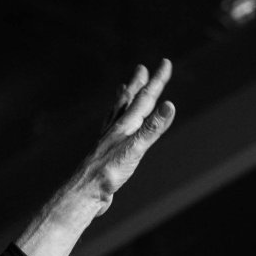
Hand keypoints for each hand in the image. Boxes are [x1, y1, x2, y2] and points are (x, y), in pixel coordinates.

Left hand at [63, 59, 175, 215]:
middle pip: (128, 101)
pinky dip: (113, 121)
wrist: (85, 193)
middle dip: (138, 85)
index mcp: (125, 125)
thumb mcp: (135, 148)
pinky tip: (112, 128)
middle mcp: (116, 129)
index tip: (165, 62)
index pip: (145, 98)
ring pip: (117, 114)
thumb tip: (170, 104)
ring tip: (123, 89)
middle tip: (141, 68)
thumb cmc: (109, 172)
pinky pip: (110, 130)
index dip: (157, 80)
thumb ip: (153, 127)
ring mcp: (108, 140)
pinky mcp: (105, 154)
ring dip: (123, 100)